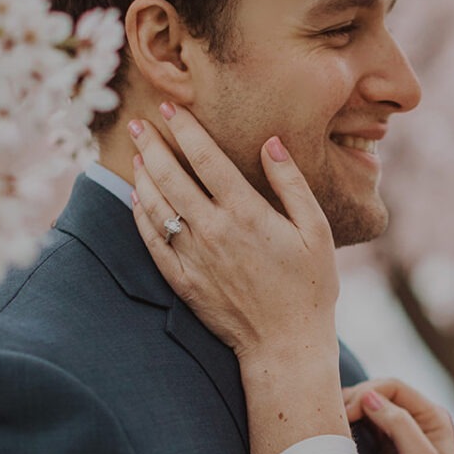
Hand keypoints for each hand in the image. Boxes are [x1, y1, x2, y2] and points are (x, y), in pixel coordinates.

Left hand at [129, 105, 338, 368]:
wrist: (286, 345)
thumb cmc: (310, 286)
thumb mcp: (317, 230)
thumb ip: (292, 183)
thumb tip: (271, 143)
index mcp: (247, 213)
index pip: (206, 159)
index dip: (186, 130)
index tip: (172, 109)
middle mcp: (213, 231)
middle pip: (171, 177)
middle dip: (152, 145)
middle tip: (138, 123)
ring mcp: (194, 257)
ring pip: (156, 207)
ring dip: (143, 176)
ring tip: (137, 155)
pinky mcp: (183, 281)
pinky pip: (152, 241)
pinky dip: (140, 216)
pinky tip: (137, 200)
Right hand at [343, 378, 453, 453]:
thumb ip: (399, 425)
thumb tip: (369, 396)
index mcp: (432, 417)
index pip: (394, 388)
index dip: (367, 392)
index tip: (346, 412)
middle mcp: (418, 420)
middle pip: (379, 394)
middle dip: (355, 400)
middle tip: (333, 417)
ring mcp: (401, 433)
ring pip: (369, 409)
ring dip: (350, 411)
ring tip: (332, 421)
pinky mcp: (385, 449)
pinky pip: (364, 427)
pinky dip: (350, 425)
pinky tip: (337, 432)